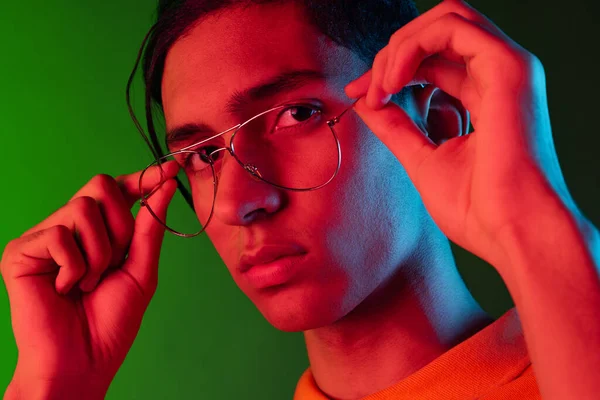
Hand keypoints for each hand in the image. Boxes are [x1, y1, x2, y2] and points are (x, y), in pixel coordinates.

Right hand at [1, 161, 178, 397]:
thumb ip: (150, 227)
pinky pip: (59, 235)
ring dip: (100, 253)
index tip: (171, 169)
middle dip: (121, 225)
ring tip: (89, 283)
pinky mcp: (20, 252)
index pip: (119, 191)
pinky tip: (65, 289)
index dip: (144, 178)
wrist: (82, 362)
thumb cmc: (110, 322)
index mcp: (99, 232)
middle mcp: (70, 228)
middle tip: (115, 262)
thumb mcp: (141, 270)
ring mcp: (44, 237)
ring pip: (83, 207)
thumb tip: (165, 184)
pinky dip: (74, 266)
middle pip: (101, 186)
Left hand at [345, 0, 572, 268]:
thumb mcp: (423, 160)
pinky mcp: (508, 68)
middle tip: (365, 87)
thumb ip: (396, 127)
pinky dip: (412, 46)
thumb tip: (365, 102)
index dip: (390, 71)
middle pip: (437, 34)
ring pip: (446, 19)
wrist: (514, 234)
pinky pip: (452, 28)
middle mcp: (497, 77)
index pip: (432, 62)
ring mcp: (507, 68)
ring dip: (400, 46)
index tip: (360, 94)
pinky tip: (391, 82)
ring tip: (379, 86)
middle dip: (392, 53)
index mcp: (484, 98)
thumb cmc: (479, 210)